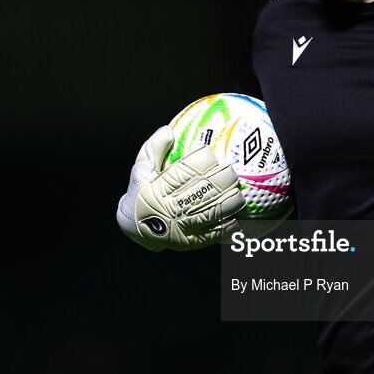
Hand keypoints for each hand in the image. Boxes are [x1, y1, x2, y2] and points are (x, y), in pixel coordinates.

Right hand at [116, 126, 244, 251]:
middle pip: (201, 192)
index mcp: (157, 189)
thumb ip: (154, 149)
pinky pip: (211, 235)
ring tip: (239, 192)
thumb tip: (169, 130)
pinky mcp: (189, 242)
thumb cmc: (141, 190)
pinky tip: (237, 218)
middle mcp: (169, 209)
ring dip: (227, 203)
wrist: (135, 227)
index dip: (200, 162)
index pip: (182, 172)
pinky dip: (226, 227)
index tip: (211, 153)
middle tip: (231, 170)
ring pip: (209, 213)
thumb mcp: (141, 168)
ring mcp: (180, 228)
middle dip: (220, 180)